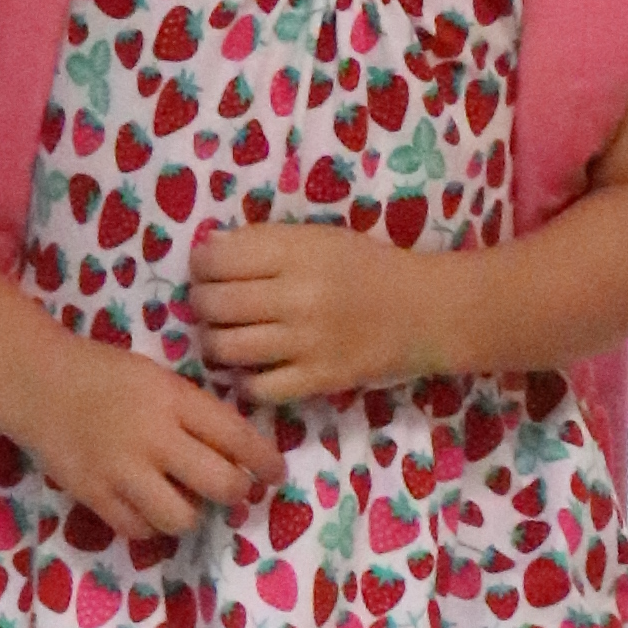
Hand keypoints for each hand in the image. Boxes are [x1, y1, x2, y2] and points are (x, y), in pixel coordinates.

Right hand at [16, 334, 279, 544]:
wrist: (36, 381)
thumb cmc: (107, 376)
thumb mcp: (160, 380)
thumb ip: (197, 413)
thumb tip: (241, 454)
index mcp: (174, 400)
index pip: (237, 439)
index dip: (265, 463)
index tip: (275, 474)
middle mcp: (153, 437)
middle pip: (220, 485)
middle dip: (236, 492)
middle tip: (232, 489)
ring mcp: (121, 470)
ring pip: (182, 518)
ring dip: (192, 513)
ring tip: (186, 499)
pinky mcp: (93, 494)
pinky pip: (139, 530)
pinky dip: (151, 524)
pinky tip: (149, 506)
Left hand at [188, 219, 418, 402]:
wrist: (426, 311)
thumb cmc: (369, 267)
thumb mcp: (319, 238)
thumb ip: (266, 242)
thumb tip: (206, 250)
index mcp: (296, 252)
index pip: (216, 259)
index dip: (200, 265)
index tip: (208, 270)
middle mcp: (297, 296)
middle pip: (213, 303)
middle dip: (201, 304)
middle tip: (211, 305)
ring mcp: (307, 342)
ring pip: (226, 347)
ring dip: (215, 342)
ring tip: (226, 337)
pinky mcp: (319, 379)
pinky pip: (258, 389)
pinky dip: (246, 381)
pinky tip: (253, 369)